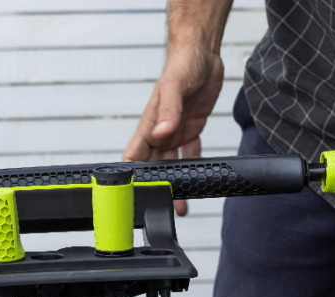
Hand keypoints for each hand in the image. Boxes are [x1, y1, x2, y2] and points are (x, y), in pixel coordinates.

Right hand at [123, 46, 223, 215]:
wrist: (202, 52)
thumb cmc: (182, 63)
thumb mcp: (175, 85)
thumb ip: (167, 110)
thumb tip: (160, 133)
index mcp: (150, 123)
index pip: (134, 155)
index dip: (132, 175)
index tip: (133, 194)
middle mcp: (160, 131)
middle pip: (154, 165)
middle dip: (157, 186)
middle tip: (164, 206)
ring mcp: (175, 131)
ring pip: (173, 163)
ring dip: (177, 182)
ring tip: (180, 205)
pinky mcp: (191, 127)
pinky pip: (191, 151)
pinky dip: (194, 165)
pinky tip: (198, 179)